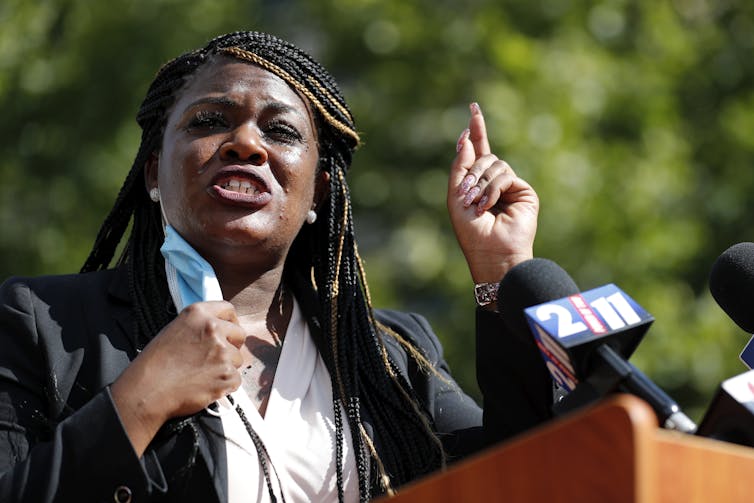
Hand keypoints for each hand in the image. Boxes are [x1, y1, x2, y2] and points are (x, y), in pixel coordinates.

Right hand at [111, 301, 244, 454]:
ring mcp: (222, 351)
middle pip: (239, 334)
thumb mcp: (174, 330)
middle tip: (216, 357)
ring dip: (226, 367)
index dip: (230, 322)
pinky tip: (206, 386)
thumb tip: (218, 332)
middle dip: (232, 346)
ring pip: (237, 359)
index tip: (228, 331)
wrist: (147, 390)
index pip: (228, 309)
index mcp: (198, 313)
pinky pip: (236, 379)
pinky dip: (225, 386)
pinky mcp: (226, 374)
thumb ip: (198, 327)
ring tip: (203, 374)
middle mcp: (213, 328)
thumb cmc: (154, 364)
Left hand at [447, 103, 538, 283]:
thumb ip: (459, 166)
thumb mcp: (455, 196)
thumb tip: (465, 138)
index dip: (477, 131)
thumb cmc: (470, 231)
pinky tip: (490, 206)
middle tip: (465, 193)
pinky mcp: (524, 191)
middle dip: (471, 172)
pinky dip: (493, 189)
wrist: (491, 252)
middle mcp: (495, 182)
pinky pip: (504, 174)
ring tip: (478, 205)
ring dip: (481, 183)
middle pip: (484, 155)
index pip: (478, 151)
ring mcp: (511, 186)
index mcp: (477, 182)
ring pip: (494, 163)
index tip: (473, 108)